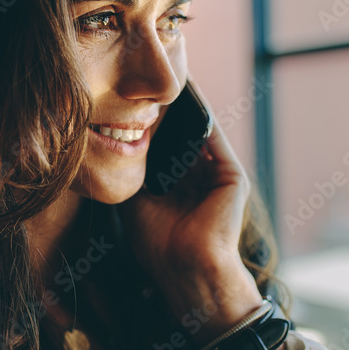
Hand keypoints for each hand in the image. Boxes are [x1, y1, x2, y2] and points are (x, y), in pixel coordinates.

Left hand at [118, 83, 249, 280]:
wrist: (186, 267)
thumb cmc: (159, 244)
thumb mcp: (137, 202)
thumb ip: (134, 175)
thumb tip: (116, 147)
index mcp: (178, 189)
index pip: (165, 150)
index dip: (151, 128)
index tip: (133, 102)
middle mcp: (199, 181)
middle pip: (182, 138)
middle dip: (166, 114)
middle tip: (147, 83)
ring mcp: (217, 178)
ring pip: (199, 134)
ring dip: (184, 110)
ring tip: (166, 82)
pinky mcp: (232, 177)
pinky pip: (215, 139)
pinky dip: (203, 117)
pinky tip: (188, 96)